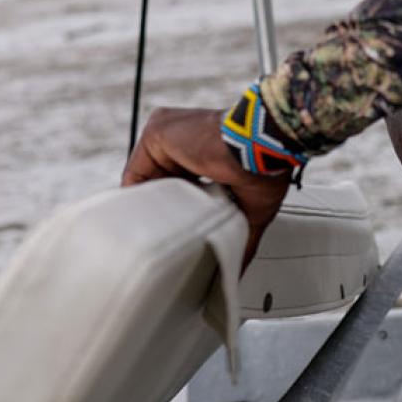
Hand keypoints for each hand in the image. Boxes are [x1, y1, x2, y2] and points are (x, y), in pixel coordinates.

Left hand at [122, 107, 291, 268]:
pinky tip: (148, 218)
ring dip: (152, 204)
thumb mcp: (250, 211)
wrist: (261, 150)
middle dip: (162, 207)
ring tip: (157, 230)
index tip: (180, 230)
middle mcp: (187, 140)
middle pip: (161, 181)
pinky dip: (139, 196)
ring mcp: (171, 135)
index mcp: (208, 152)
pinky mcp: (158, 133)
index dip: (179, 207)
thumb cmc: (265, 168)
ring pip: (148, 177)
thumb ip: (239, 237)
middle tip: (166, 234)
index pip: (182, 183)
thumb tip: (237, 268)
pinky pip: (136, 171)